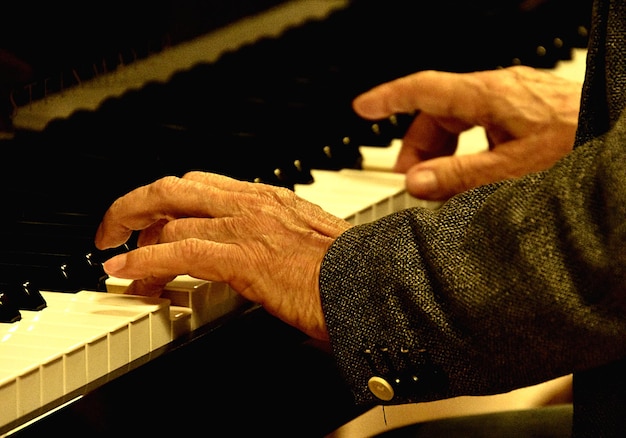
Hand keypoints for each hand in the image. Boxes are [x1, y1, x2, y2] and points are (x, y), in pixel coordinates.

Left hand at [95, 171, 351, 340]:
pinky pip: (177, 251)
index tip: (152, 219)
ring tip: (120, 263)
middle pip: (174, 187)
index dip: (168, 200)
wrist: (372, 283)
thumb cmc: (347, 270)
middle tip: (115, 228)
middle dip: (135, 205)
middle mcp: (252, 203)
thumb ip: (276, 239)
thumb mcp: (307, 241)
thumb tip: (255, 259)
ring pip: (169, 216)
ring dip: (135, 240)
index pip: (201, 185)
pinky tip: (126, 273)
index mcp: (268, 197)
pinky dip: (145, 261)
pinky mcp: (241, 256)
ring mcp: (245, 226)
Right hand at [353, 66, 580, 199]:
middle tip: (415, 182)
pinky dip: (468, 150)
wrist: (618, 131)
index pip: (424, 88)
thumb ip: (460, 175)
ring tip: (444, 184)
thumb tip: (417, 182)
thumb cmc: (581, 142)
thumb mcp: (513, 168)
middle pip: (438, 112)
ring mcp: (510, 102)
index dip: (388, 97)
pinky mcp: (522, 114)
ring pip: (458, 122)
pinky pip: (480, 127)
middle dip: (419, 147)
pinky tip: (475, 174)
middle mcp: (497, 92)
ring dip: (444, 152)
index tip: (362, 108)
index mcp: (489, 96)